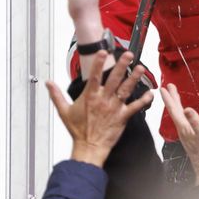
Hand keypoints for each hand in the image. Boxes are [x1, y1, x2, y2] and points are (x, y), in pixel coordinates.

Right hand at [47, 51, 154, 166]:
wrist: (89, 146)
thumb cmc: (78, 130)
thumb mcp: (64, 111)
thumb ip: (57, 95)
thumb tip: (48, 83)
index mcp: (90, 97)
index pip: (95, 76)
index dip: (98, 63)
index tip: (103, 52)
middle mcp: (103, 100)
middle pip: (114, 79)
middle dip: (122, 66)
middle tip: (129, 55)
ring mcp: (114, 108)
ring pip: (126, 90)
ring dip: (134, 79)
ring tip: (141, 68)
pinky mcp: (123, 116)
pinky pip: (135, 107)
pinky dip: (143, 100)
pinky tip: (150, 93)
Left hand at [161, 83, 198, 186]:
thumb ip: (196, 123)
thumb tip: (188, 109)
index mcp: (184, 127)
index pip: (174, 110)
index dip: (169, 99)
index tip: (164, 88)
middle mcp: (182, 129)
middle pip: (174, 111)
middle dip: (171, 98)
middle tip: (168, 86)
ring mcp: (185, 133)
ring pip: (177, 115)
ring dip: (175, 104)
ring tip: (174, 96)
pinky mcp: (189, 136)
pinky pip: (182, 120)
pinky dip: (181, 112)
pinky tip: (184, 112)